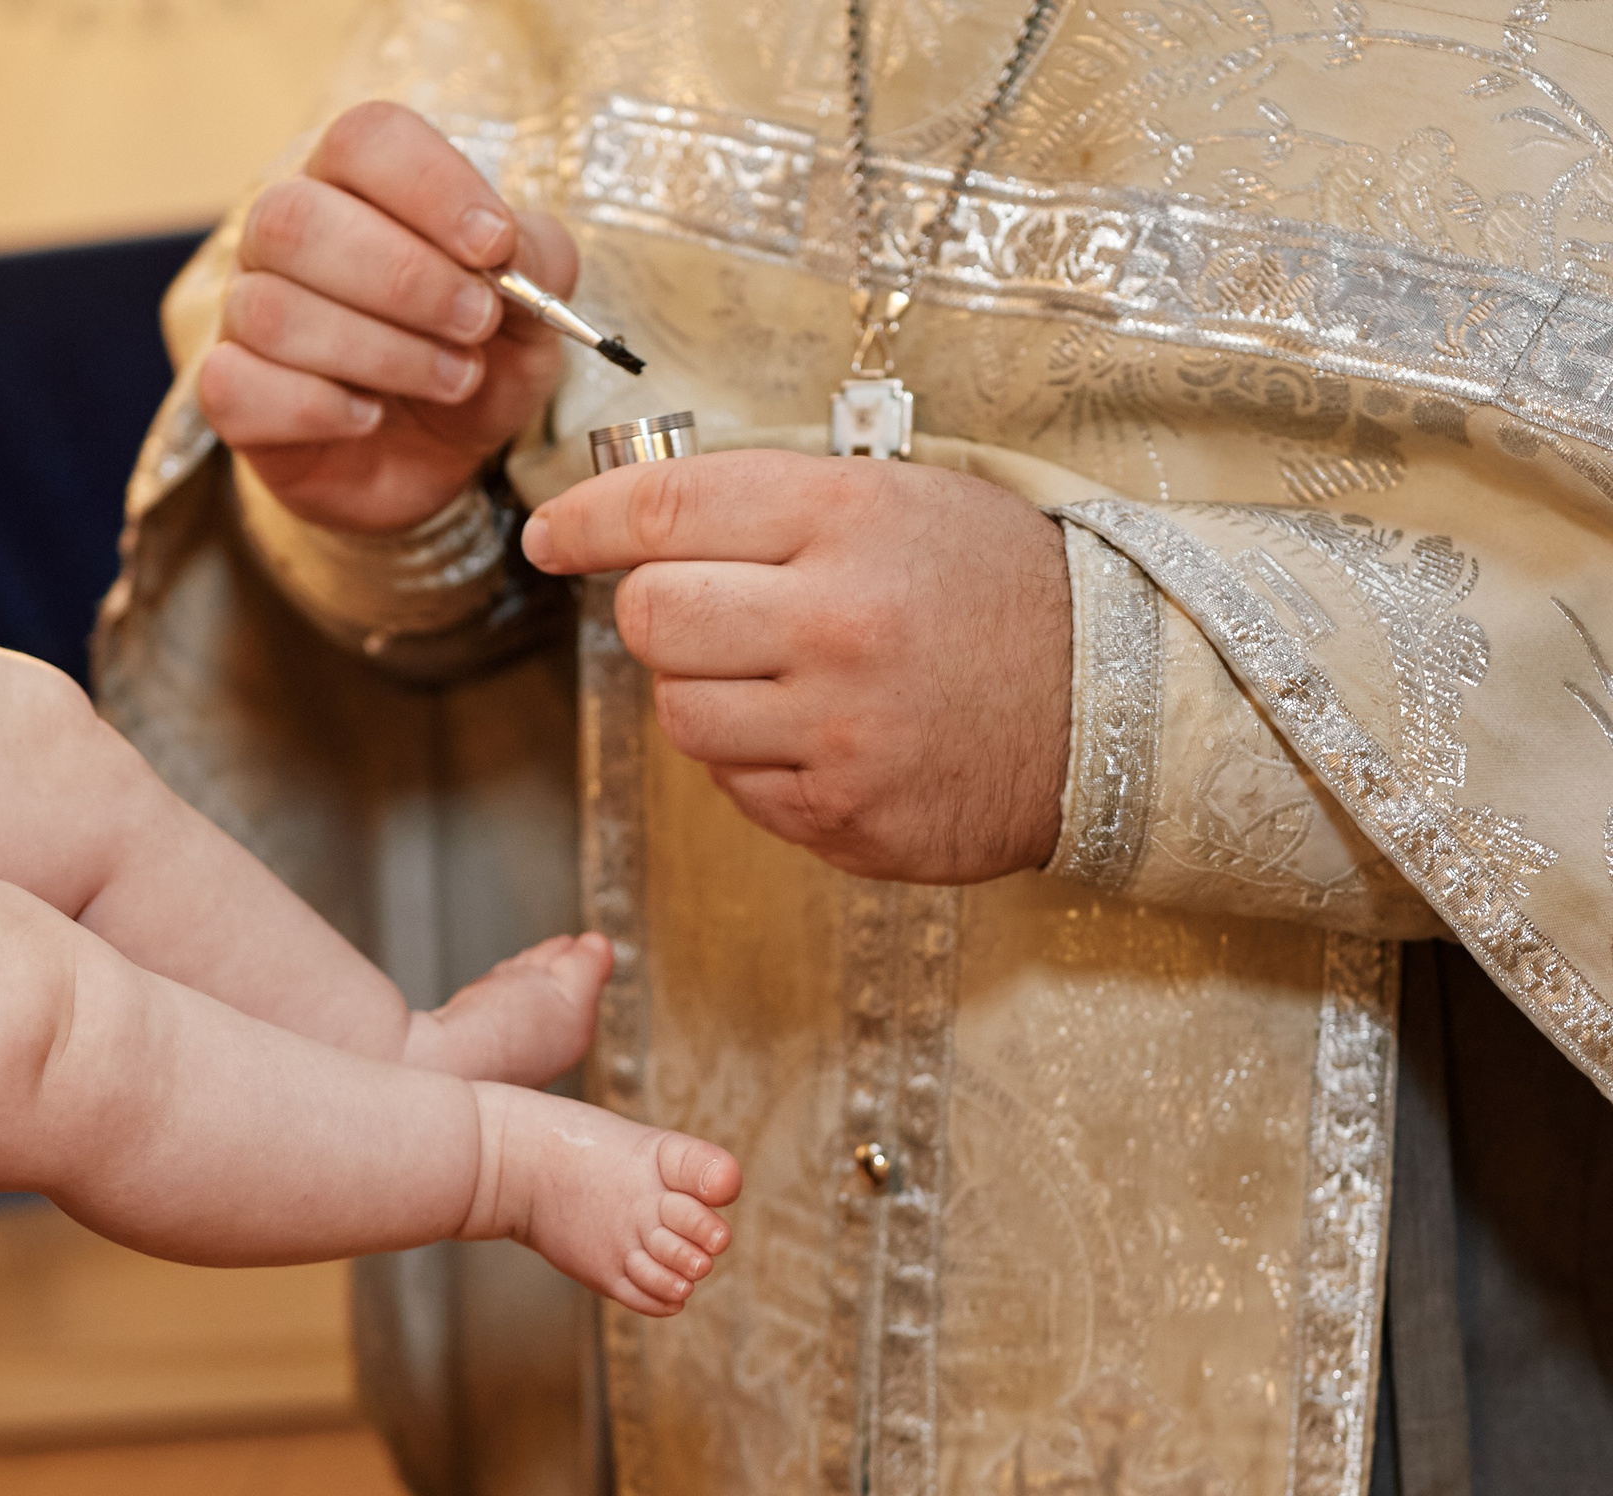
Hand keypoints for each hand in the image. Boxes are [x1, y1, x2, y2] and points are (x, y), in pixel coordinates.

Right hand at [202, 101, 577, 534]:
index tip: (494, 245)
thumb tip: (507, 247)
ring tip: (454, 380)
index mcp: (356, 186)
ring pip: (273, 309)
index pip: (364, 140)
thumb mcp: (531, 312)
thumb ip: (534, 262)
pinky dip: (316, 406)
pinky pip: (236, 385)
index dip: (430, 183)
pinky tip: (369, 416)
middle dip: (404, 277)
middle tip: (476, 323)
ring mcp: (246, 313)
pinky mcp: (230, 393)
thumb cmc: (474, 361)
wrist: (439, 464)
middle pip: (299, 216)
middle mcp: (286, 236)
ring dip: (380, 351)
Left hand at [523, 451, 1072, 882]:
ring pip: (680, 713)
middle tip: (709, 608)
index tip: (552, 534)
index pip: (664, 511)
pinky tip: (822, 733)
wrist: (1122, 702)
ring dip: (706, 692)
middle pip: (652, 618)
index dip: (585, 520)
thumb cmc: (998, 589)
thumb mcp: (901, 499)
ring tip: (783, 675)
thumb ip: (771, 506)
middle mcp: (837, 625)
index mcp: (849, 520)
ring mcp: (840, 733)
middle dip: (659, 611)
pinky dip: (756, 760)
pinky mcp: (844, 817)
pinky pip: (735, 786)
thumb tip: (629, 523)